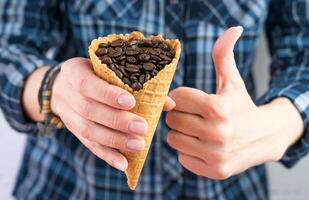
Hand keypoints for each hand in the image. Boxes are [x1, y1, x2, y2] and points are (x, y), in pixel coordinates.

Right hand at [51, 57, 174, 171]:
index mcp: (74, 72)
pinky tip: (123, 164)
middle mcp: (67, 95)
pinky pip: (88, 145)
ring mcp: (68, 115)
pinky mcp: (74, 131)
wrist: (60, 86)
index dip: (108, 95)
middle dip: (117, 121)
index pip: (88, 84)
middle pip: (89, 111)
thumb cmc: (93, 74)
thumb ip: (134, 82)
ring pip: (88, 131)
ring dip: (114, 140)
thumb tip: (169, 103)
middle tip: (142, 128)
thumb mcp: (106, 69)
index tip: (131, 102)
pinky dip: (106, 155)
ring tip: (138, 145)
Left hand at [165, 27, 295, 178]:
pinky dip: (188, 150)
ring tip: (196, 129)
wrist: (264, 138)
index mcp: (218, 108)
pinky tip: (202, 145)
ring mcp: (215, 155)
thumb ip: (224, 55)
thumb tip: (232, 29)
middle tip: (193, 115)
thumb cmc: (241, 106)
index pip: (176, 98)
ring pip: (173, 138)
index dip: (180, 97)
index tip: (189, 99)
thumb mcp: (232, 81)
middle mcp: (217, 133)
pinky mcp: (215, 171)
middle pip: (172, 119)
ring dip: (181, 132)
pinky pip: (182, 157)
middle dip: (179, 114)